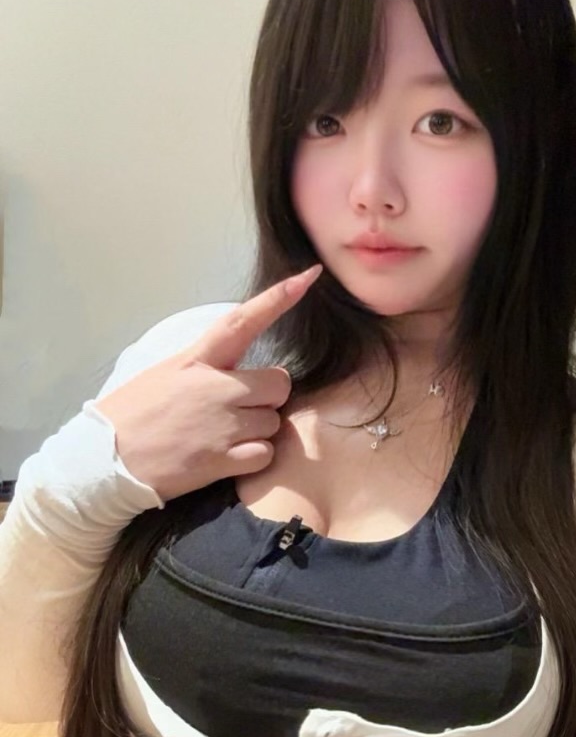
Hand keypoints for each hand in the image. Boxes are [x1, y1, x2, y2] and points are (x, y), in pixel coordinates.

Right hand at [96, 266, 321, 501]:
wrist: (105, 461)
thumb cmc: (132, 414)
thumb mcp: (165, 372)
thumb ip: (207, 364)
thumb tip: (238, 365)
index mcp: (198, 359)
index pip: (243, 321)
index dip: (279, 298)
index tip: (310, 275)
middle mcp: (216, 387)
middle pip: (279, 383)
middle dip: (267, 397)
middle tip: (239, 409)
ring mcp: (222, 424)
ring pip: (274, 421)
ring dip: (258, 430)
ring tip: (223, 436)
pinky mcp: (222, 460)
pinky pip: (265, 454)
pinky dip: (254, 458)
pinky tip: (227, 457)